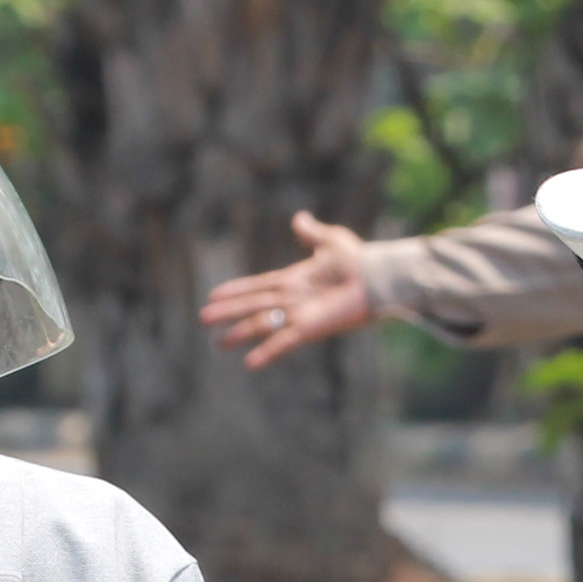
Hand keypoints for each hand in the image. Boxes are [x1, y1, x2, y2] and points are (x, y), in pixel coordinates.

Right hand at [198, 211, 377, 368]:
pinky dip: (267, 351)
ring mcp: (299, 315)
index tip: (214, 295)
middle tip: (203, 319)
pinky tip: (250, 363)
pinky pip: (283, 341)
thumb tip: (299, 218)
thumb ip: (312, 233)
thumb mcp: (332, 241)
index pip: (258, 285)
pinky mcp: (309, 329)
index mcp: (294, 279)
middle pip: (252, 305)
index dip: (236, 290)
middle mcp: (292, 299)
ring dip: (240, 332)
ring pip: (261, 324)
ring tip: (219, 343)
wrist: (378, 278)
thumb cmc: (359, 260)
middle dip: (228, 312)